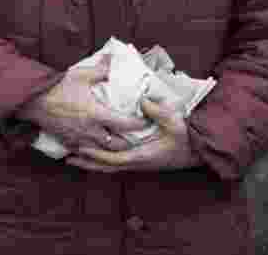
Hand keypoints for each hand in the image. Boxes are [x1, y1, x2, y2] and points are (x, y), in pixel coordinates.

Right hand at [16, 55, 148, 152]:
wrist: (34, 102)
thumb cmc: (58, 88)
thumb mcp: (80, 75)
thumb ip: (99, 70)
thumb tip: (112, 59)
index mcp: (95, 113)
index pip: (124, 124)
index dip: (137, 124)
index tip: (145, 121)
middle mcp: (90, 130)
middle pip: (116, 144)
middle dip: (128, 142)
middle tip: (135, 137)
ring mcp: (79, 139)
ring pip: (102, 152)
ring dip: (112, 149)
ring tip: (120, 144)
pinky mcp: (69, 143)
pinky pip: (87, 153)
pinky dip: (95, 152)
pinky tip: (99, 149)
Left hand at [65, 97, 198, 172]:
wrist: (199, 150)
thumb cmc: (187, 137)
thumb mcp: (175, 122)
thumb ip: (159, 112)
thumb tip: (143, 101)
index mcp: (143, 156)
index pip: (114, 159)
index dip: (97, 155)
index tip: (81, 149)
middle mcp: (138, 162)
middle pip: (107, 167)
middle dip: (88, 163)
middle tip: (68, 158)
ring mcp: (139, 163)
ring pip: (111, 167)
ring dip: (93, 163)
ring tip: (76, 158)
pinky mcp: (141, 160)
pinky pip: (117, 163)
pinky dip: (104, 160)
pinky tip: (96, 155)